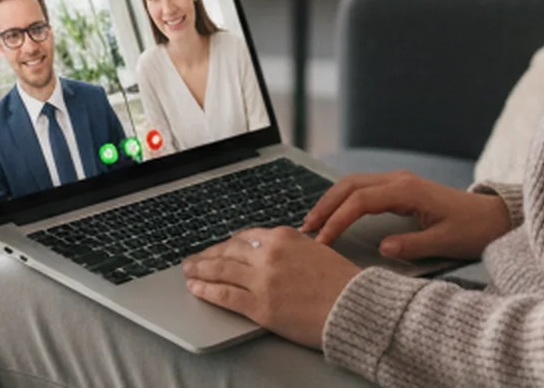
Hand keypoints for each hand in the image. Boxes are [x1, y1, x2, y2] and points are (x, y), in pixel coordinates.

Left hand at [182, 226, 361, 348]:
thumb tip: (270, 253)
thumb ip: (290, 248)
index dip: (227, 244)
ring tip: (188, 272)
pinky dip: (206, 291)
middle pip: (228, 251)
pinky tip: (197, 289)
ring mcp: (262, 281)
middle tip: (194, 260)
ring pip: (221, 271)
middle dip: (208, 256)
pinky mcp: (260, 306)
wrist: (354, 307)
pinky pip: (224, 295)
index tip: (219, 249)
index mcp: (284, 237)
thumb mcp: (316, 250)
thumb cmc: (343, 283)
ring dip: (200, 271)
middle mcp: (269, 255)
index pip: (245, 237)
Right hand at [302, 171, 511, 260]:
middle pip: (349, 186)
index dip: (338, 220)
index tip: (323, 240)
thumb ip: (412, 245)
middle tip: (306, 229)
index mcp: (407, 190)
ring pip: (354, 184)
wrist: (493, 217)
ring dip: (331, 201)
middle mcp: (399, 180)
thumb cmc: (473, 229)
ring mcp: (399, 182)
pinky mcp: (400, 188)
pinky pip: (363, 189)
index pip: (360, 201)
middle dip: (325, 206)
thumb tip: (383, 248)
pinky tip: (335, 214)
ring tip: (314, 223)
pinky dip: (344, 200)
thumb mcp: (445, 242)